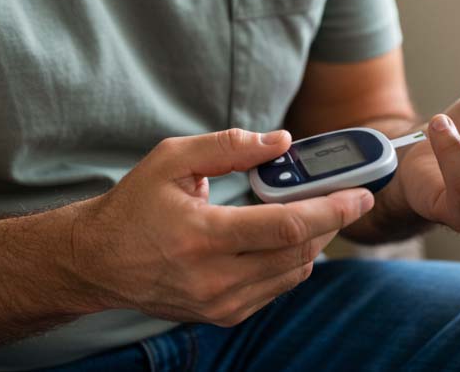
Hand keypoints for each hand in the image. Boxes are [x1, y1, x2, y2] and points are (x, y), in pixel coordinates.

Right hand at [69, 128, 373, 325]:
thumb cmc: (134, 205)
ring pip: (293, 274)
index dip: (332, 209)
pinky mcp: (221, 315)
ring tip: (316, 209)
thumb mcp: (173, 159)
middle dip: (332, 221)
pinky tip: (285, 236)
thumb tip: (281, 143)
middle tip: (345, 193)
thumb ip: (229, 146)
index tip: (362, 193)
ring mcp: (220, 303)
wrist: (98, 262)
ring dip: (314, 241)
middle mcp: (216, 279)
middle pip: (300, 252)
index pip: (287, 227)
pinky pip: (276, 288)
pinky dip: (292, 261)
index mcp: (203, 236)